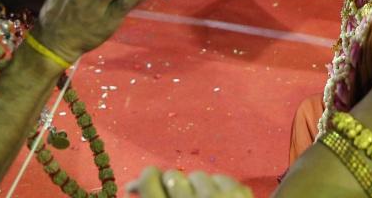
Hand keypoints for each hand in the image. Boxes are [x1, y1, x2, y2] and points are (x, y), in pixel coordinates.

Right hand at [128, 167, 251, 197]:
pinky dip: (218, 190)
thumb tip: (132, 185)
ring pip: (197, 176)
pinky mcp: (239, 195)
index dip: (148, 178)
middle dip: (173, 187)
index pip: (149, 179)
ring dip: (197, 189)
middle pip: (172, 176)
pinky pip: (221, 178)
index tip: (150, 182)